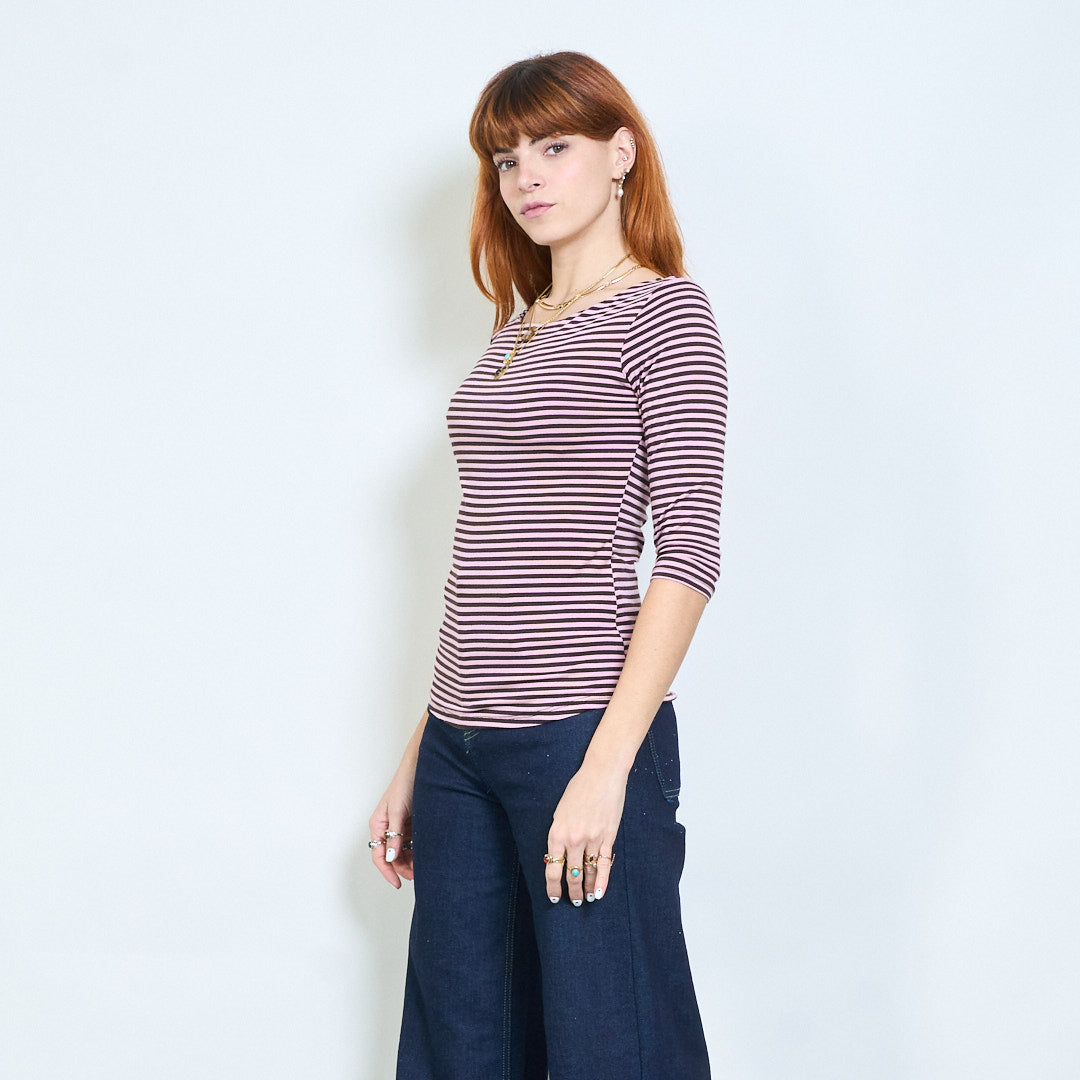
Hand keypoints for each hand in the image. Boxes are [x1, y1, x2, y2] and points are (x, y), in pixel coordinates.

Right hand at [368, 767, 414, 888]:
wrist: (421, 767)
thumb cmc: (405, 783)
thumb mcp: (398, 810)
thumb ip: (394, 834)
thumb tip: (391, 856)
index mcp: (378, 824)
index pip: (379, 855)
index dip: (387, 871)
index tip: (398, 883)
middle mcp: (387, 827)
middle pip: (391, 855)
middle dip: (402, 867)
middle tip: (416, 875)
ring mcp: (399, 825)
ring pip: (403, 850)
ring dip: (411, 860)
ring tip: (424, 866)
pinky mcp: (411, 823)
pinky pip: (412, 842)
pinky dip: (418, 849)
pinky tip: (426, 853)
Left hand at [545, 762, 626, 906]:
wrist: (601, 774)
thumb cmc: (579, 789)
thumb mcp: (560, 811)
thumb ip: (559, 833)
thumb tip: (558, 854)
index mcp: (557, 832)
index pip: (552, 868)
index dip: (552, 887)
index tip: (553, 897)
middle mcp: (573, 839)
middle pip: (570, 874)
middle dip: (571, 892)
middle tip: (572, 902)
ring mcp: (592, 839)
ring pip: (587, 872)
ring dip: (585, 888)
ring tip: (585, 899)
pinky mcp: (608, 837)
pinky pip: (604, 864)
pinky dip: (601, 880)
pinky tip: (599, 893)